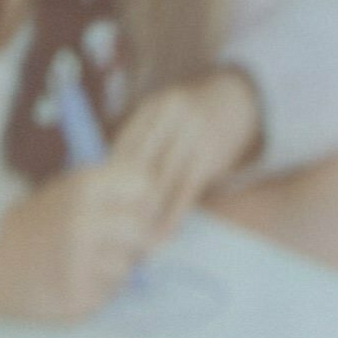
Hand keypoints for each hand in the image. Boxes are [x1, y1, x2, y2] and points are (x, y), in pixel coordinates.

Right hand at [0, 163, 165, 320]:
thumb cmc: (42, 223)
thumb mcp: (71, 190)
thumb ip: (115, 194)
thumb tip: (165, 214)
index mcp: (85, 185)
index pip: (146, 187)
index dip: (145, 201)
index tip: (133, 210)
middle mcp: (85, 221)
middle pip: (145, 234)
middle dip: (134, 242)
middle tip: (107, 243)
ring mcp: (80, 260)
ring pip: (129, 267)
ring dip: (112, 268)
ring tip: (79, 261)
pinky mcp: (78, 296)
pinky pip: (109, 294)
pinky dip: (96, 289)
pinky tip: (71, 279)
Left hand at [110, 69, 261, 233]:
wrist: (239, 99)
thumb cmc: (194, 115)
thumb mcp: (165, 115)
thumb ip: (143, 139)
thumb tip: (110, 176)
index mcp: (152, 108)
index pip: (121, 148)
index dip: (108, 179)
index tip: (98, 207)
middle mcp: (169, 120)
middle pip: (137, 167)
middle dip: (124, 200)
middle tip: (111, 230)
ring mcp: (190, 138)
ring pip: (159, 184)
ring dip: (146, 215)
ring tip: (135, 239)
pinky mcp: (208, 158)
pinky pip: (184, 194)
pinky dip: (172, 216)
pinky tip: (164, 233)